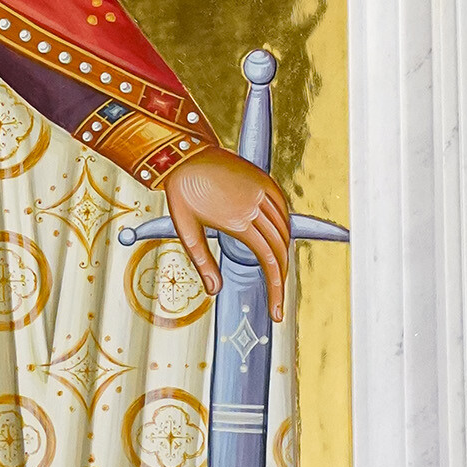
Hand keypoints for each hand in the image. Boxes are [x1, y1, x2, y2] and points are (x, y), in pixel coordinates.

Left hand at [165, 148, 290, 319]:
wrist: (183, 154)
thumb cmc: (182, 192)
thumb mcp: (186, 231)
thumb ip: (203, 262)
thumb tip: (214, 291)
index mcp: (239, 221)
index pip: (269, 261)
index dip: (276, 289)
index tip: (276, 313)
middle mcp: (256, 206)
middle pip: (281, 249)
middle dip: (281, 278)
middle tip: (276, 302)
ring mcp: (263, 191)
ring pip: (285, 230)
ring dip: (283, 254)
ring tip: (275, 275)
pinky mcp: (264, 180)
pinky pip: (283, 210)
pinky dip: (284, 230)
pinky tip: (278, 243)